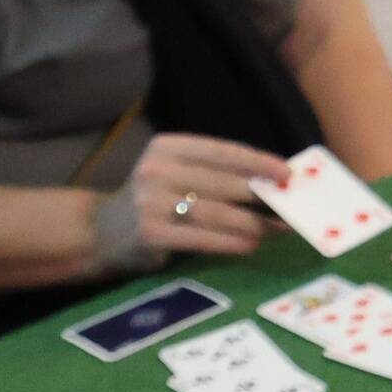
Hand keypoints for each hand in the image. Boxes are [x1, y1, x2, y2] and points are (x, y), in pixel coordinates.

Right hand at [89, 134, 291, 272]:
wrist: (101, 232)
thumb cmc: (153, 200)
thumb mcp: (175, 173)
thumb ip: (214, 174)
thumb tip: (272, 183)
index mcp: (168, 147)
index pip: (222, 151)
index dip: (258, 162)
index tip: (287, 174)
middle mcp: (157, 169)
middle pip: (224, 183)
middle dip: (263, 197)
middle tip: (290, 208)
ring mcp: (151, 201)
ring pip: (217, 212)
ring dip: (253, 223)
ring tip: (275, 230)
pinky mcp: (151, 233)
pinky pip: (202, 237)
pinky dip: (231, 242)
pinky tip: (249, 244)